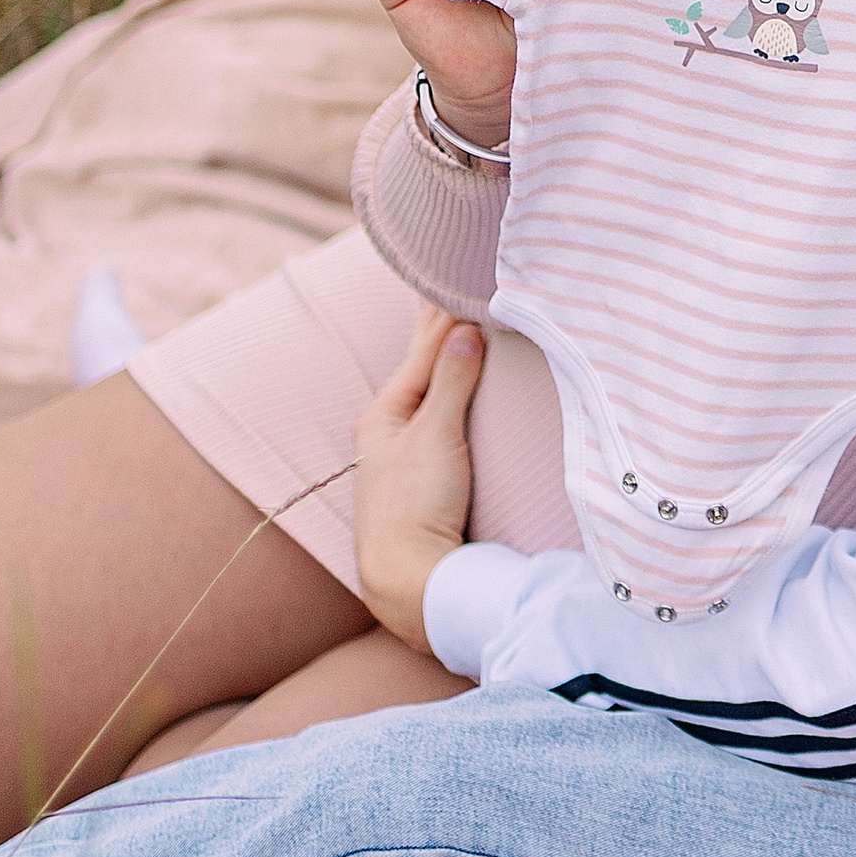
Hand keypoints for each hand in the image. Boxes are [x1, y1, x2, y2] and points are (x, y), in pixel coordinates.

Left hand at [355, 309, 483, 648]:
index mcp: (384, 414)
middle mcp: (391, 432)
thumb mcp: (435, 436)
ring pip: (437, 395)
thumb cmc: (414, 507)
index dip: (447, 311)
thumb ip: (452, 381)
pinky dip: (461, 396)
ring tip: (472, 327)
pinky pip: (448, 422)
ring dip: (455, 362)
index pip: (425, 348)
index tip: (464, 273)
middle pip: (427, 368)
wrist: (410, 583)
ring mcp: (409, 459)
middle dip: (447, 329)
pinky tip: (470, 395)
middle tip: (467, 284)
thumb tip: (466, 327)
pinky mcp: (430, 483)